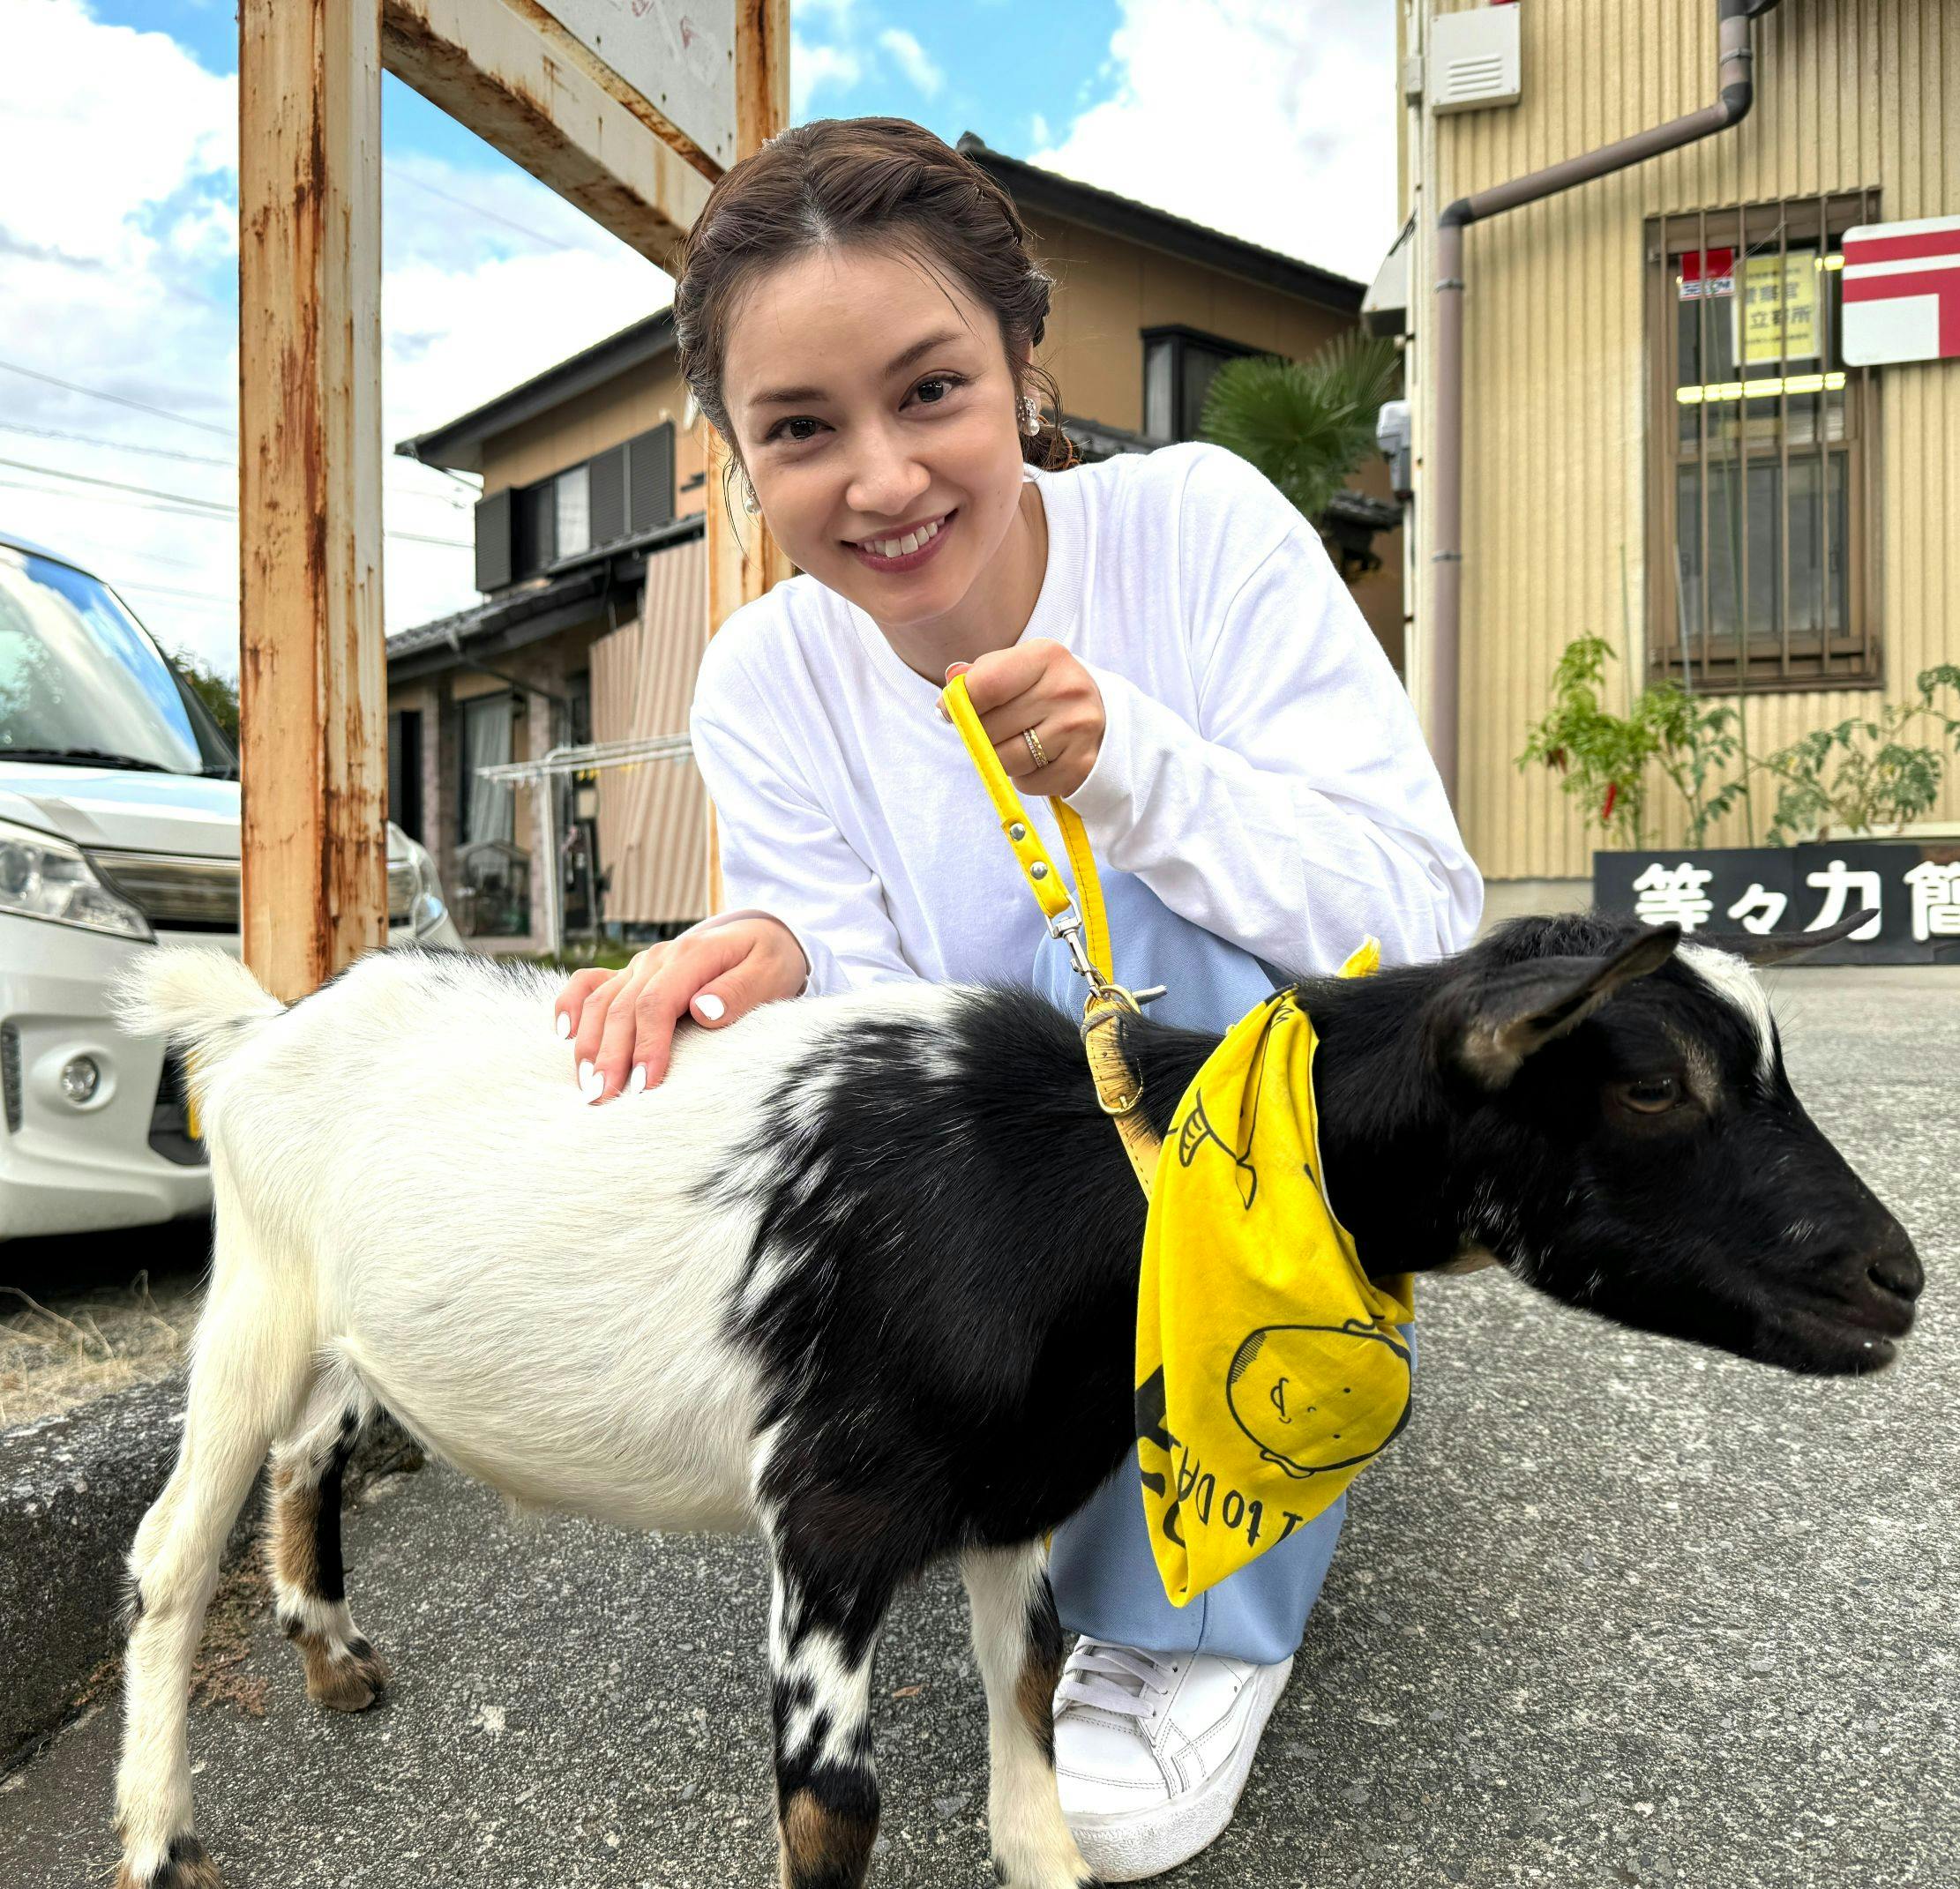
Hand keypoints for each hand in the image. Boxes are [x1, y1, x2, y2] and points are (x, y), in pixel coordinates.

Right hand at [553, 916, 807, 1103]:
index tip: (644, 1086)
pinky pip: (590, 983)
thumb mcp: (771, 974)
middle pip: (622, 1009)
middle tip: (603, 1100)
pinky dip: (571, 1005)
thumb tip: (702, 1010)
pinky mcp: (632, 976)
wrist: (764, 937)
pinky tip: (562, 1035)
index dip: (646, 1046)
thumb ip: (739, 992)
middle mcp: (658, 958)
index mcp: (692, 955)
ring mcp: (640, 966)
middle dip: (611, 1057)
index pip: (657, 1004)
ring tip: (587, 1088)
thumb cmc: (770, 962)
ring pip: (601, 1002)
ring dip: (589, 1045)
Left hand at [939, 640, 1104, 797]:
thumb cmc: (1044, 691)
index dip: (957, 704)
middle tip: (994, 729)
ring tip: (1019, 743)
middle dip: (979, 734)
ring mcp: (1078, 728)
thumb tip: (948, 698)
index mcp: (1046, 656)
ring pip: (1005, 760)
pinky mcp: (1082, 764)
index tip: (948, 711)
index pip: (986, 685)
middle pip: (989, 728)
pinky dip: (1024, 778)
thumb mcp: (1017, 669)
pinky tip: (1039, 760)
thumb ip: (980, 676)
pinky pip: (1027, 783)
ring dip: (1000, 759)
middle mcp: (1066, 689)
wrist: (1102, 717)